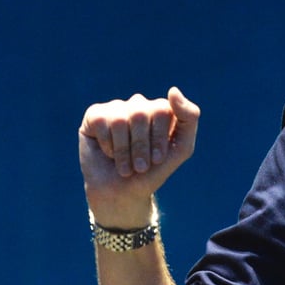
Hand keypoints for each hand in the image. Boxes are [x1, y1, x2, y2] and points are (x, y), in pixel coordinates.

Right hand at [79, 87, 199, 227]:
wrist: (123, 195)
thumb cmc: (152, 172)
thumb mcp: (181, 148)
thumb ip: (189, 117)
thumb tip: (173, 89)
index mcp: (161, 109)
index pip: (162, 110)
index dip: (158, 138)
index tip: (158, 159)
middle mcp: (138, 104)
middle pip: (140, 113)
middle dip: (140, 147)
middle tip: (140, 166)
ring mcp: (116, 108)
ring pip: (119, 119)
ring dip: (123, 151)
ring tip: (125, 166)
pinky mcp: (94, 115)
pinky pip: (101, 122)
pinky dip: (107, 145)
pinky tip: (108, 153)